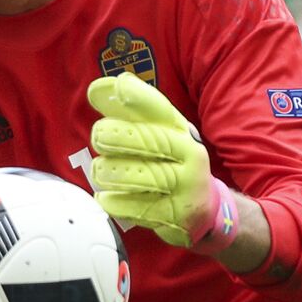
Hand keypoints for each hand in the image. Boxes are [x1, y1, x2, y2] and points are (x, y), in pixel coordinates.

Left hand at [88, 72, 222, 249]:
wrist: (203, 209)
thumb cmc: (170, 163)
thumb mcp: (156, 134)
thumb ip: (126, 113)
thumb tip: (97, 89)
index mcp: (181, 130)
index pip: (162, 109)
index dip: (141, 96)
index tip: (120, 88)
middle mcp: (188, 154)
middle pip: (150, 140)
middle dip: (117, 135)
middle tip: (98, 136)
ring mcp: (184, 186)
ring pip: (140, 175)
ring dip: (111, 170)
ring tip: (101, 170)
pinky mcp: (175, 214)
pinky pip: (136, 207)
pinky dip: (114, 201)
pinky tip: (106, 197)